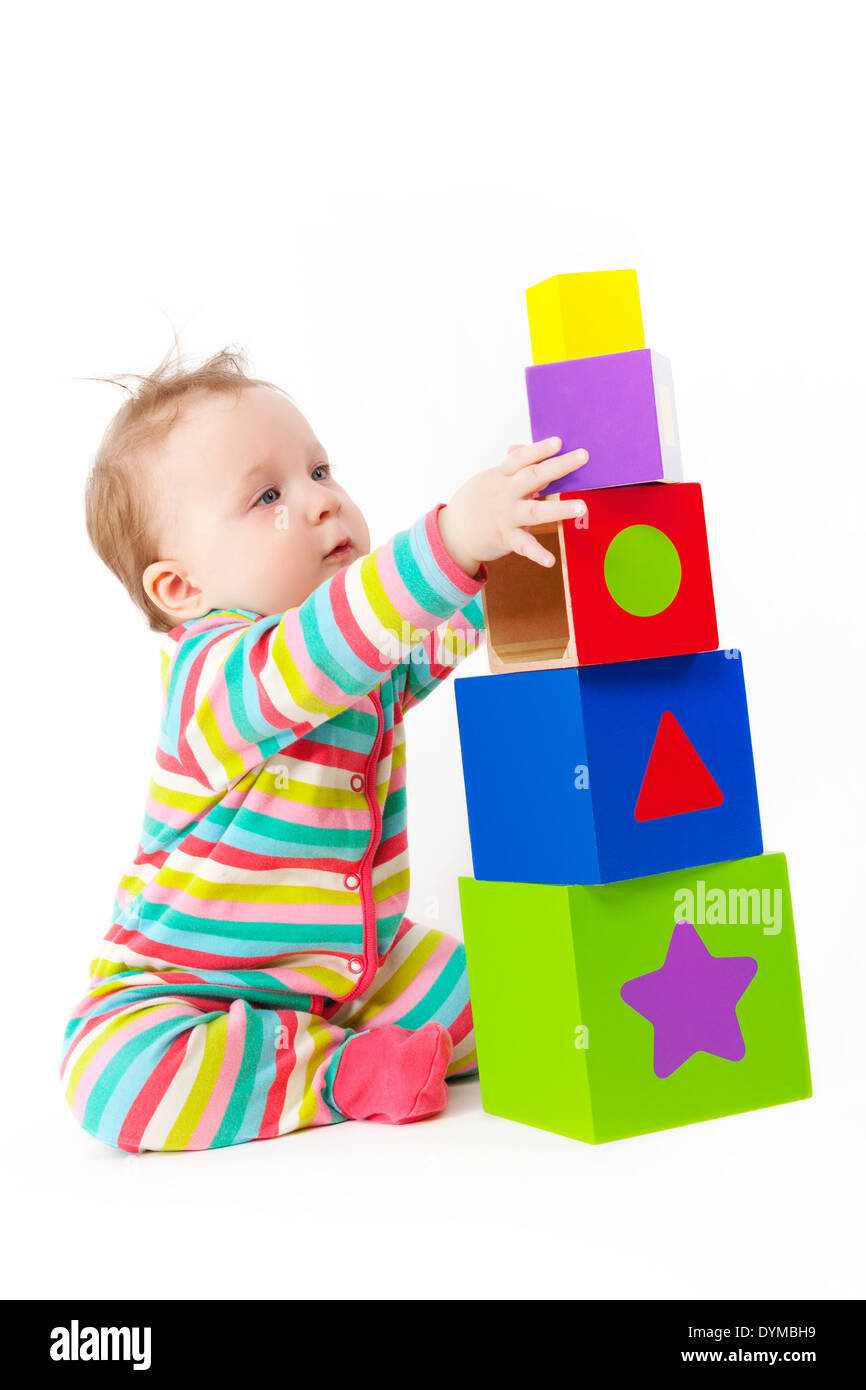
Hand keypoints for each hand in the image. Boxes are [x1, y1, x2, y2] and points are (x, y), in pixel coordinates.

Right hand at [438, 437, 588, 573]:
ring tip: (581, 507)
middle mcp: (505, 494)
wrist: (453, 531)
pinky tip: (550, 560)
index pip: (521, 459)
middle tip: (583, 457)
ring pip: (535, 511)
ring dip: (559, 508)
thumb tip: (519, 447)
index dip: (539, 449)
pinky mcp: (506, 538)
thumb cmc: (477, 501)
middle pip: (533, 476)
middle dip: (559, 466)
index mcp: (502, 476)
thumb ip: (509, 466)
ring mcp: (506, 516)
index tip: (559, 442)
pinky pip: (524, 546)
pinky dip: (537, 554)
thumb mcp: (490, 479)